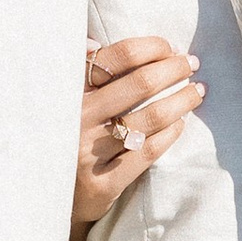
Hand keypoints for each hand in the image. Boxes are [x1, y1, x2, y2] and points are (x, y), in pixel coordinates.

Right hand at [72, 34, 205, 240]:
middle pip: (140, 84)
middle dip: (175, 69)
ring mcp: (87, 153)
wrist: (44, 197)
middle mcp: (76, 120)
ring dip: (182, 100)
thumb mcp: (61, 103)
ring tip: (197, 91)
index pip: (116, 57)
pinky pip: (148, 152)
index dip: (151, 48)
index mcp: (68, 92)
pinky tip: (180, 124)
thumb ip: (76, 72)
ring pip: (151, 118)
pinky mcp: (102, 184)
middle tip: (192, 64)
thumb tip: (93, 43)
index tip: (169, 47)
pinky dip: (171, 134)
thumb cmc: (62, 137)